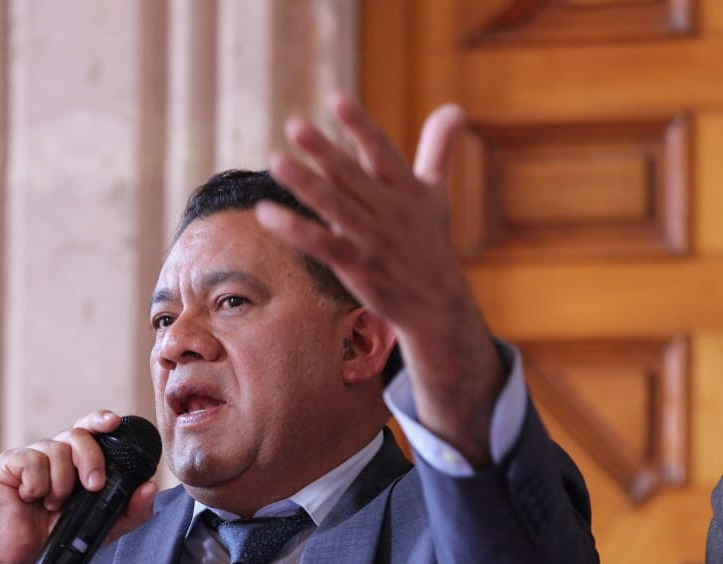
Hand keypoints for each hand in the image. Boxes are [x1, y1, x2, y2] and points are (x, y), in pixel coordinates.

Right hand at [0, 409, 157, 563]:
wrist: (26, 563)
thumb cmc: (63, 539)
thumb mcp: (105, 527)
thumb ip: (131, 510)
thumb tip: (150, 486)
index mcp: (78, 460)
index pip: (91, 428)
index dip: (100, 420)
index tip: (113, 422)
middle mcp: (56, 452)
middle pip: (77, 434)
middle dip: (91, 459)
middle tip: (93, 486)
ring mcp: (31, 456)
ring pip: (55, 449)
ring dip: (61, 483)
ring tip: (53, 505)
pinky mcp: (8, 464)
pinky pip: (29, 461)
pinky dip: (36, 484)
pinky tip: (31, 499)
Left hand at [254, 92, 503, 466]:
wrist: (437, 306)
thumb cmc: (428, 244)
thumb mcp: (436, 195)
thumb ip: (438, 150)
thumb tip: (456, 107)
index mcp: (407, 190)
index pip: (382, 152)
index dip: (360, 126)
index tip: (336, 99)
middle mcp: (390, 212)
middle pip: (353, 177)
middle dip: (325, 151)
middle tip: (295, 125)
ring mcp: (373, 241)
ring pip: (335, 208)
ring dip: (305, 186)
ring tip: (276, 162)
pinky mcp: (357, 268)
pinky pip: (322, 245)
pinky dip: (295, 230)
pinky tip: (266, 213)